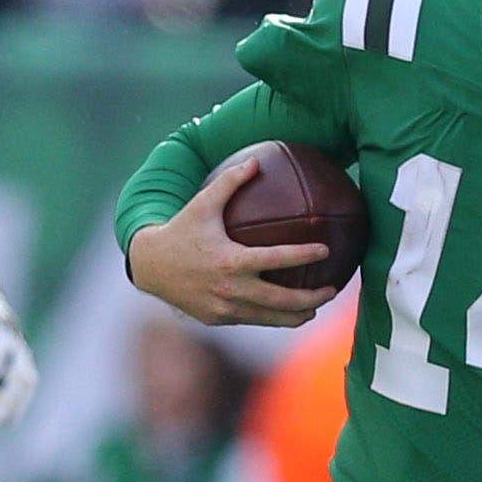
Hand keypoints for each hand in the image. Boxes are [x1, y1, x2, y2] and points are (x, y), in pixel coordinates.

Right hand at [125, 151, 345, 328]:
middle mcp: (230, 289)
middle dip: (312, 298)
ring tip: (315, 308)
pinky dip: (272, 317)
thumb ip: (230, 181)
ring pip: (271, 318)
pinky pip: (253, 320)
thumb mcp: (202, 203)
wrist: (149, 266)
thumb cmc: (181, 230)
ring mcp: (225, 309)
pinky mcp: (219, 320)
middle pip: (282, 300)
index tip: (326, 250)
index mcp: (231, 261)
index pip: (277, 259)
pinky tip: (286, 311)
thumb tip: (257, 161)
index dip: (304, 255)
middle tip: (332, 290)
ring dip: (297, 315)